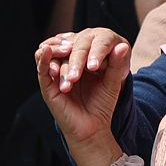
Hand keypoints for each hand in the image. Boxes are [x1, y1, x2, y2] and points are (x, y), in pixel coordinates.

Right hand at [35, 29, 130, 165]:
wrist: (94, 128)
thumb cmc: (102, 105)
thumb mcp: (111, 82)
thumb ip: (116, 63)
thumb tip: (123, 45)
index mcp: (79, 64)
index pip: (77, 45)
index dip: (81, 40)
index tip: (91, 37)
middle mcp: (65, 68)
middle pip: (61, 49)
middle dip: (67, 45)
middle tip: (74, 44)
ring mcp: (55, 77)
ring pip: (49, 56)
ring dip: (56, 49)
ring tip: (66, 48)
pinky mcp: (47, 87)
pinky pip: (42, 70)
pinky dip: (43, 59)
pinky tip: (46, 51)